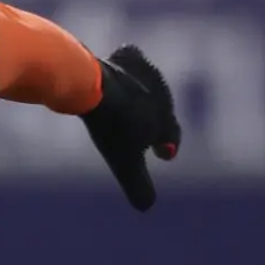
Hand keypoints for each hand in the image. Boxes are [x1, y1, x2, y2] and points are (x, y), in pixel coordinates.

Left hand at [80, 44, 181, 211]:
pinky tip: (124, 58)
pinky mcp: (125, 58)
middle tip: (148, 127)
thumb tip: (146, 207)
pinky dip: (130, 62)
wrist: (94, 86)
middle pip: (161, 108)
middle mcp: (161, 94)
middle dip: (157, 119)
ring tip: (134, 100)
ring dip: (143, 93)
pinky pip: (131, 58)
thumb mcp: (124, 161)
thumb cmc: (112, 127)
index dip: (168, 144)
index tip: (165, 154)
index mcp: (164, 119)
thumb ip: (138, 186)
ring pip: (148, 84)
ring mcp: (144, 74)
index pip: (170, 134)